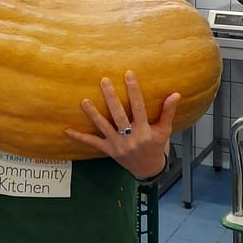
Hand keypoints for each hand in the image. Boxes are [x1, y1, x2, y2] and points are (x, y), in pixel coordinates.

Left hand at [65, 70, 179, 177]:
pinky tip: (67, 130)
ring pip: (104, 127)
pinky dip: (80, 137)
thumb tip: (176, 94)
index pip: (139, 107)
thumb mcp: (165, 130)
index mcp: (145, 131)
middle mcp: (130, 137)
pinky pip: (93, 143)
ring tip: (84, 101)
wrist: (148, 169)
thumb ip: (168, 112)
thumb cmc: (156, 145)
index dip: (134, 91)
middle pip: (119, 115)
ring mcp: (118, 144)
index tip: (128, 74)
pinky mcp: (109, 150)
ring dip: (93, 114)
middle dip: (111, 98)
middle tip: (103, 80)